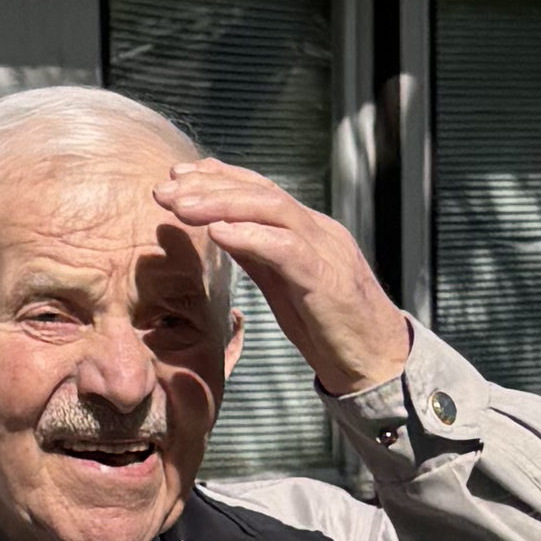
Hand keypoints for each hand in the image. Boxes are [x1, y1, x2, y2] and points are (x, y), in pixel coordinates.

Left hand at [152, 157, 416, 399]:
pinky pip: (286, 249)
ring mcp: (326, 251)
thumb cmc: (329, 327)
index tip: (176, 178)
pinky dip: (250, 236)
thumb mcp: (283, 283)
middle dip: (209, 185)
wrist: (376, 362)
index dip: (217, 177)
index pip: (259, 189)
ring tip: (180, 206)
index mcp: (307, 230)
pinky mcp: (328, 280)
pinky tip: (217, 233)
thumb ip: (257, 253)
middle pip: (261, 191)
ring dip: (221, 203)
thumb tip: (219, 228)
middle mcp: (318, 230)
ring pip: (272, 209)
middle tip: (164, 190)